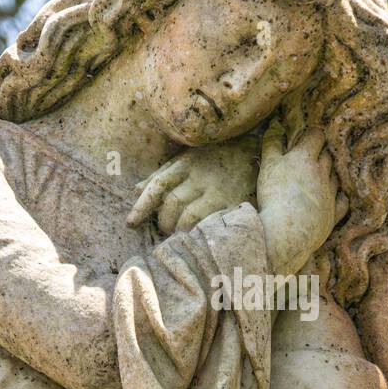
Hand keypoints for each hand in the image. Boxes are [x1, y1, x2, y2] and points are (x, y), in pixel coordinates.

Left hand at [127, 136, 257, 233]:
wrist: (256, 151)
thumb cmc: (216, 157)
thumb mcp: (188, 158)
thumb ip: (163, 174)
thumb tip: (136, 190)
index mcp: (186, 164)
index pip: (157, 186)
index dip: (141, 207)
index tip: (131, 224)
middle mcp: (201, 177)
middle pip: (171, 204)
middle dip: (163, 221)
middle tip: (165, 229)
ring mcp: (218, 192)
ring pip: (188, 217)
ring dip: (178, 230)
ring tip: (179, 234)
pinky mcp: (234, 205)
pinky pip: (209, 224)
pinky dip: (198, 233)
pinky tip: (195, 237)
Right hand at [256, 119, 335, 275]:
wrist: (286, 233)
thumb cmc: (274, 196)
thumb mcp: (268, 166)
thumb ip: (272, 143)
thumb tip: (275, 125)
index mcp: (305, 157)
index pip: (316, 135)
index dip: (313, 134)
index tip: (308, 136)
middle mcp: (322, 172)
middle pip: (327, 155)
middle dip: (321, 152)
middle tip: (311, 156)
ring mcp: (331, 193)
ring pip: (335, 175)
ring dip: (328, 173)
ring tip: (318, 177)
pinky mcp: (334, 213)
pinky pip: (342, 199)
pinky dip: (338, 195)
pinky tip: (333, 196)